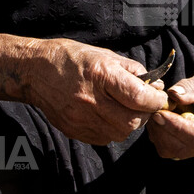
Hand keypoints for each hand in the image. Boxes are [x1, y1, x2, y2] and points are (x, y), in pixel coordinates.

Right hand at [24, 38, 168, 145]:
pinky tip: (108, 116)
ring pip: (120, 133)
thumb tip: (155, 86)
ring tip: (125, 110)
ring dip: (129, 124)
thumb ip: (133, 71)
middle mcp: (91, 100)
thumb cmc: (71, 58)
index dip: (156, 100)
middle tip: (144, 105)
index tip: (159, 97)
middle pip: (132, 121)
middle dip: (145, 115)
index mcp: (101, 75)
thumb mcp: (105, 55)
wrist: (35, 72)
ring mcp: (81, 118)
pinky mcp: (74, 130)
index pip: (140, 97)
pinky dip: (113, 130)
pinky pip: (104, 139)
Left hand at [145, 68, 193, 160]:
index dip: (177, 127)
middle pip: (184, 148)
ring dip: (160, 133)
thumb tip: (172, 95)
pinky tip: (162, 119)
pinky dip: (160, 135)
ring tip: (159, 113)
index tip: (160, 113)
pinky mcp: (189, 147)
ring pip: (173, 151)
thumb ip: (189, 89)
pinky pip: (170, 148)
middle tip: (155, 111)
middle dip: (164, 131)